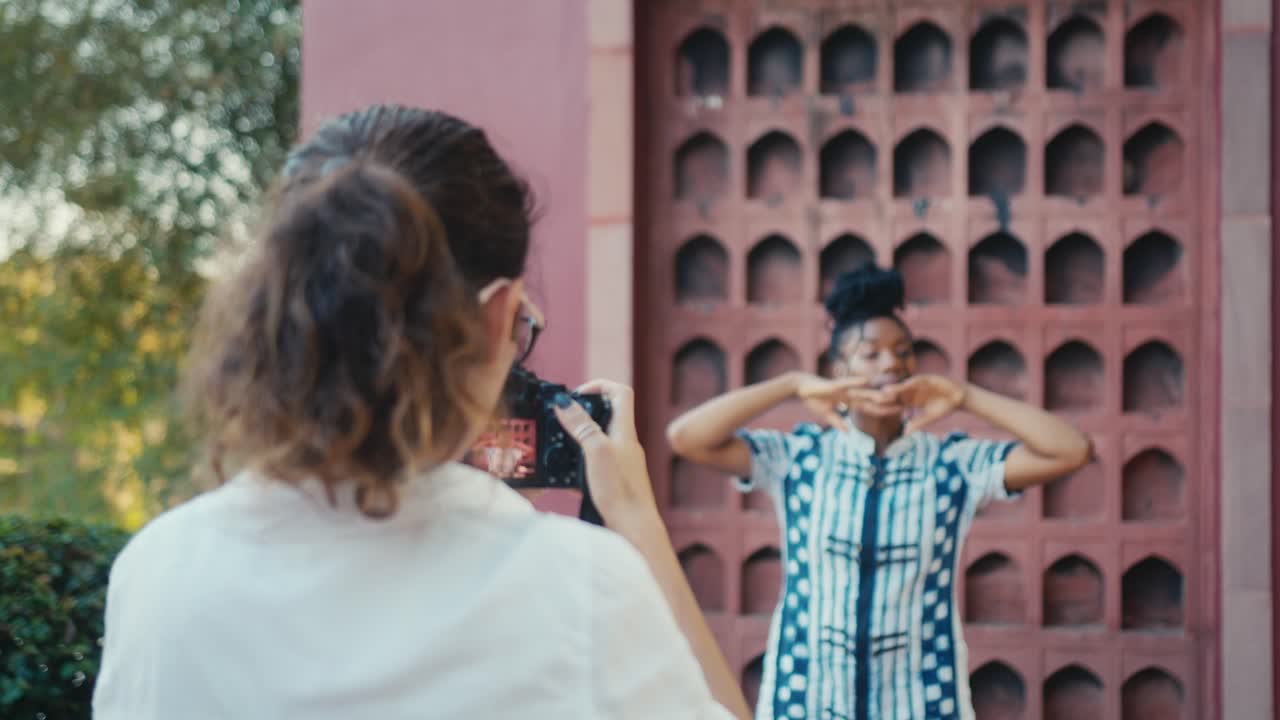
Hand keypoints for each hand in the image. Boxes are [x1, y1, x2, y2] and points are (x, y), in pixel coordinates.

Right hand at [552, 380, 657, 525]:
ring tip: (558, 450)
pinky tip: (566, 481)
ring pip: (596, 442)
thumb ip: (581, 426)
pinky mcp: (613, 481)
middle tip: (560, 421)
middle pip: (605, 416)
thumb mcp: (596, 451)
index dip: (599, 386)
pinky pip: (592, 466)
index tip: (577, 394)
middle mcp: (625, 444)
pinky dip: (577, 469)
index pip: (620, 392)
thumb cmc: (622, 491)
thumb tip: (564, 403)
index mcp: (624, 431)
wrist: (634, 529)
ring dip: (576, 442)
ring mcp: (620, 463)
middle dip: (581, 415)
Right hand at [794, 374, 901, 428]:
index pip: (869, 408)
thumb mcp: (827, 415)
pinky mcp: (834, 385)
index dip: (883, 411)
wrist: (801, 388)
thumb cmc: (814, 400)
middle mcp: (849, 395)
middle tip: (903, 404)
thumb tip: (847, 432)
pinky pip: (847, 383)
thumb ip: (838, 422)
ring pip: (862, 392)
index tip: (897, 413)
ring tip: (890, 395)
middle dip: (886, 403)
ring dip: (875, 393)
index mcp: (849, 402)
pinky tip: (866, 381)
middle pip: (871, 400)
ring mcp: (843, 389)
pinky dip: (856, 382)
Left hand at [882, 375, 966, 434]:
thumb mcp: (929, 417)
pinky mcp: (926, 379)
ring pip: (904, 387)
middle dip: (887, 396)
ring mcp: (917, 385)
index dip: (887, 406)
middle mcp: (911, 392)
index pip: (896, 403)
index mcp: (910, 401)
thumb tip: (905, 433)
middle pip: (896, 394)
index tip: (876, 410)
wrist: (958, 397)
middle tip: (875, 400)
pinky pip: (916, 381)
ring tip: (885, 391)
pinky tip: (905, 385)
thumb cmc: (943, 408)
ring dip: (896, 389)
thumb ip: (917, 423)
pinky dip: (910, 383)